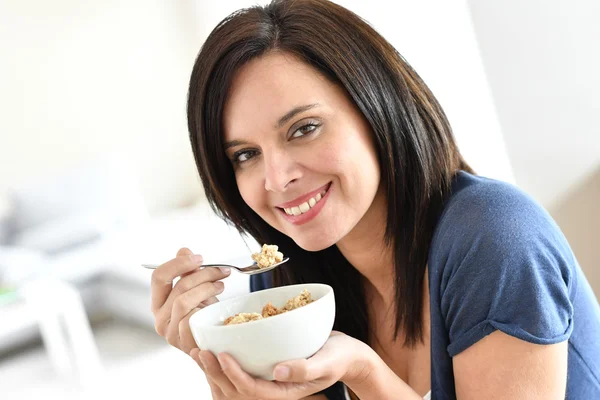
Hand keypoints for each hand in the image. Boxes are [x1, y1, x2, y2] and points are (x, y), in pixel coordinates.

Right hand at [150, 247, 231, 353]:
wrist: (214, 343)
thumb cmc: (204, 316)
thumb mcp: (196, 290)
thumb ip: (188, 272)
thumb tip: (183, 250)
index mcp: (158, 302)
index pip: (158, 276)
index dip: (179, 263)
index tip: (199, 258)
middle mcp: (160, 319)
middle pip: (178, 286)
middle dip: (203, 274)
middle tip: (221, 270)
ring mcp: (170, 333)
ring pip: (184, 301)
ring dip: (207, 288)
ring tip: (220, 285)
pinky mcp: (182, 343)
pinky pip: (191, 320)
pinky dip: (206, 307)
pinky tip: (217, 304)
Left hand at [190, 331, 374, 399]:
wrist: (345, 354)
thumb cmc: (339, 357)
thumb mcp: (328, 362)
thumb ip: (306, 368)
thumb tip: (280, 371)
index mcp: (286, 391)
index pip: (253, 389)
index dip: (234, 375)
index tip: (222, 355)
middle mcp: (273, 387)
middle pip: (237, 389)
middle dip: (215, 373)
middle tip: (201, 352)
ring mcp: (268, 379)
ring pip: (234, 382)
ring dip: (214, 369)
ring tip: (199, 351)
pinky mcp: (266, 368)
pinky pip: (241, 371)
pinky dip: (225, 362)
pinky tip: (215, 346)